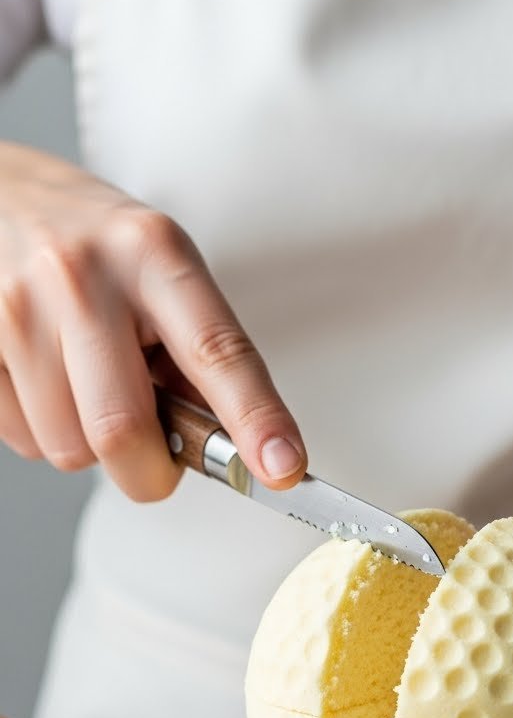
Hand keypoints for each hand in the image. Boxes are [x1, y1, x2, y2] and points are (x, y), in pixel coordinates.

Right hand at [0, 143, 305, 499]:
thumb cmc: (96, 248)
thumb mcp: (162, 273)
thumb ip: (198, 357)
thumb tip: (236, 450)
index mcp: (153, 254)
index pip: (216, 350)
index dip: (254, 418)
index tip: (282, 468)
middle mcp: (82, 274)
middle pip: (122, 429)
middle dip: (148, 469)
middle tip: (156, 453)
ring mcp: (16, 306)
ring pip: (67, 449)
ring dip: (88, 444)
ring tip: (86, 384)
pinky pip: (21, 441)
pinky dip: (42, 431)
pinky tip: (46, 380)